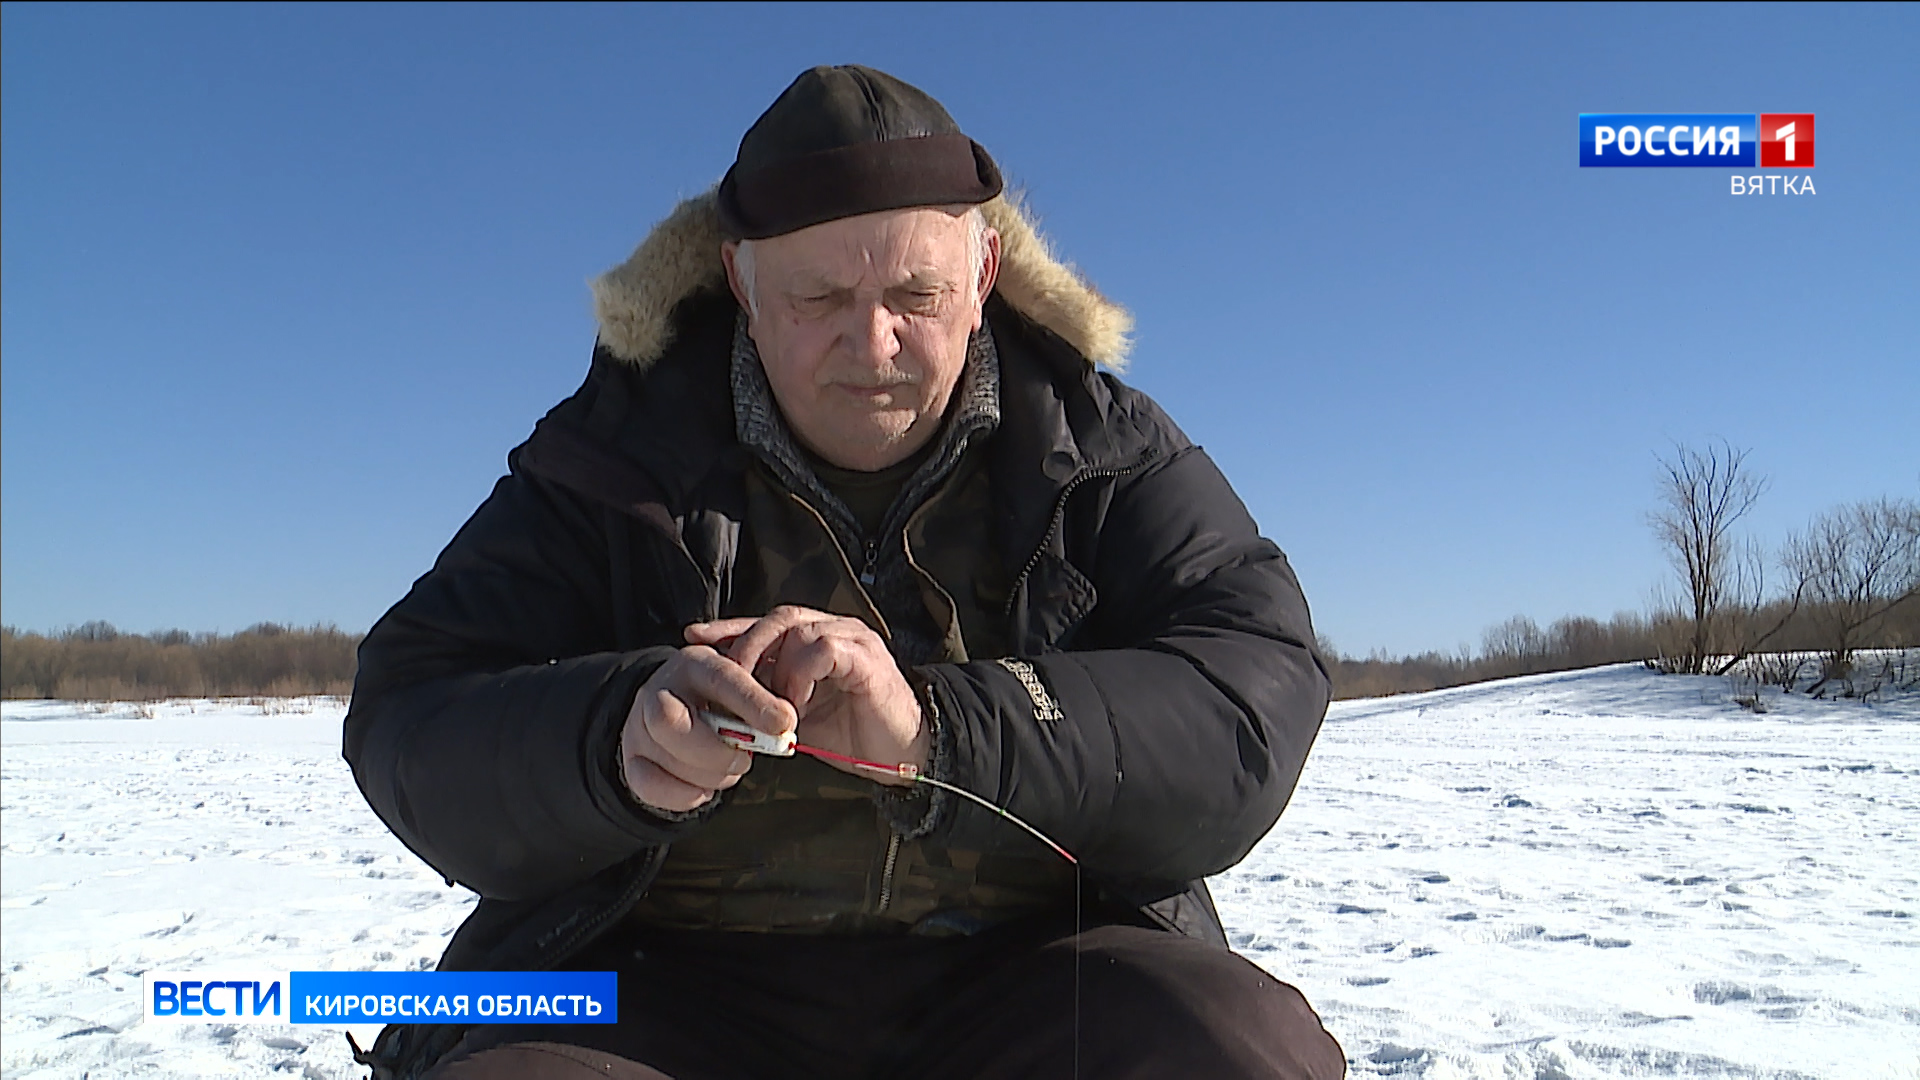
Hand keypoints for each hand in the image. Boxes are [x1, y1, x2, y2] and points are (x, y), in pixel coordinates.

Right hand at [618, 645, 796, 812]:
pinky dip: (684, 795)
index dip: (753, 702)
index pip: (721, 677)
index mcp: (696, 664)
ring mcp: (639, 725)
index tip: (785, 723)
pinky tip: (704, 788)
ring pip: (667, 758)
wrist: (676, 704)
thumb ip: (764, 701)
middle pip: (669, 721)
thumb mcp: (744, 686)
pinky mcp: (632, 759)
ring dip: (710, 775)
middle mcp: (659, 690)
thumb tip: (783, 726)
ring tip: (730, 768)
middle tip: (746, 760)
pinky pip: (649, 786)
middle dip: (716, 751)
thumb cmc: (722, 698)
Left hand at [684, 606, 927, 784]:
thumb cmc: (855, 736)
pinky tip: (796, 704)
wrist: (905, 755)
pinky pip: (822, 650)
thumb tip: (724, 700)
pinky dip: (800, 675)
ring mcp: (854, 640)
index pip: (767, 622)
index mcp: (819, 638)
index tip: (693, 638)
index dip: (730, 628)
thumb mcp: (798, 715)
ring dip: (773, 667)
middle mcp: (837, 629)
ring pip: (798, 630)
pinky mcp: (867, 658)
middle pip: (779, 618)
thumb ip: (769, 698)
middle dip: (744, 645)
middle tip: (725, 679)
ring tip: (767, 703)